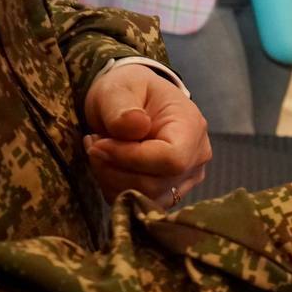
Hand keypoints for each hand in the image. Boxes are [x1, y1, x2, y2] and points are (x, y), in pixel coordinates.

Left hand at [83, 65, 211, 207]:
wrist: (135, 100)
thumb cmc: (128, 90)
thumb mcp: (118, 89)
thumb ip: (122, 109)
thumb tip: (136, 125)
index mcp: (192, 127)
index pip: (171, 160)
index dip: (129, 158)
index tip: (98, 143)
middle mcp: (198, 157)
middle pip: (155, 184)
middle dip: (113, 168)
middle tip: (93, 142)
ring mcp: (187, 177)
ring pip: (146, 197)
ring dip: (111, 178)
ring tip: (101, 150)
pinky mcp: (171, 191)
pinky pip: (141, 203)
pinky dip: (116, 188)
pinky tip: (110, 164)